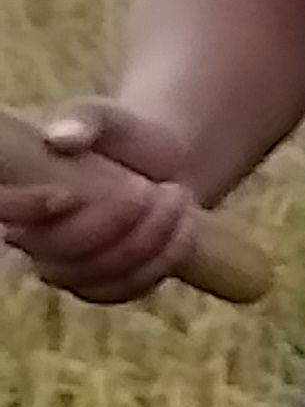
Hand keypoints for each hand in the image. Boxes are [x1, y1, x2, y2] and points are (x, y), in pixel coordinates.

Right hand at [0, 99, 204, 305]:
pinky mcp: (101, 286)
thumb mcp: (106, 116)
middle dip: (112, 220)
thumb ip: (83, 119)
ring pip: (93, 275)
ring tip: (175, 196)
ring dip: (146, 239)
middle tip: (150, 188)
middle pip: (55, 251)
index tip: (70, 195)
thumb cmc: (124, 135)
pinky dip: (161, 260)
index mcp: (18, 191)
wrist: (165, 165)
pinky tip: (184, 227)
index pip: (3, 209)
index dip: (28, 210)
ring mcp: (63, 267)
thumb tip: (60, 137)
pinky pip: (122, 289)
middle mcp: (28, 236)